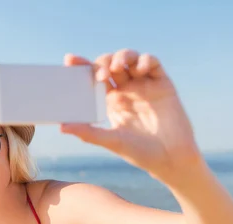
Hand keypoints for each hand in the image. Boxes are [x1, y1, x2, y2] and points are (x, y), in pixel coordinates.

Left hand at [60, 49, 199, 179]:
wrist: (171, 158)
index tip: (70, 59)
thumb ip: (88, 132)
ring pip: (130, 58)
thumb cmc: (140, 152)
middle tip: (102, 75)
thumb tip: (61, 127)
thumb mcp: (110, 141)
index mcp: (110, 101)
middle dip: (103, 63)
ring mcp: (144, 85)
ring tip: (118, 67)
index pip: (93, 77)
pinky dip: (145, 60)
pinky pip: (153, 63)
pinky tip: (139, 70)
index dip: (82, 66)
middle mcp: (126, 90)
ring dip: (122, 56)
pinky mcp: (163, 84)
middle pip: (110, 64)